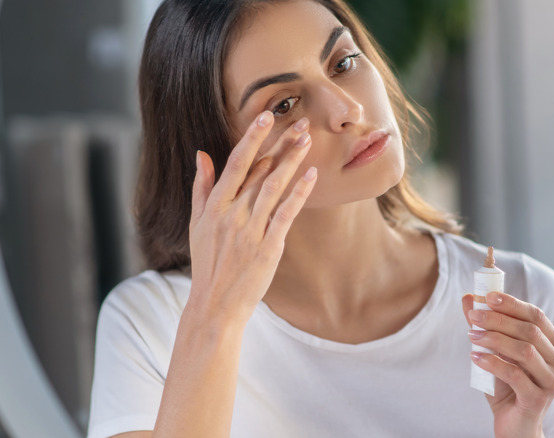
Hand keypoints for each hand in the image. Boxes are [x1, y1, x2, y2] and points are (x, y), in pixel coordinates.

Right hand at [187, 111, 316, 324]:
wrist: (214, 304)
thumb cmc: (207, 263)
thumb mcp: (197, 224)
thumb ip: (201, 188)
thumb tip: (202, 154)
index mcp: (214, 205)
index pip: (235, 163)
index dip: (252, 138)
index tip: (265, 116)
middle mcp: (231, 214)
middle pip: (259, 171)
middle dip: (281, 143)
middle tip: (301, 122)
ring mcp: (250, 230)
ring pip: (274, 187)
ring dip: (291, 161)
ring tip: (307, 139)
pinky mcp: (268, 247)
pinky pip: (285, 214)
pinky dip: (298, 193)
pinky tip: (311, 175)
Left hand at [462, 292, 553, 437]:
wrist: (514, 424)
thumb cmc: (507, 386)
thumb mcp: (496, 352)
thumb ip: (485, 326)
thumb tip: (468, 298)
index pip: (536, 316)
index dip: (512, 304)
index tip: (488, 296)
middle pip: (530, 331)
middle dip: (499, 320)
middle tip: (474, 316)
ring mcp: (553, 382)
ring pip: (524, 351)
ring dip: (494, 339)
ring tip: (472, 336)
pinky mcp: (539, 399)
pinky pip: (515, 375)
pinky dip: (493, 362)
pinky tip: (476, 357)